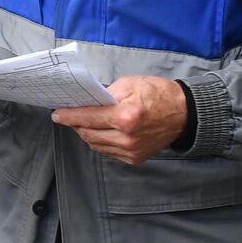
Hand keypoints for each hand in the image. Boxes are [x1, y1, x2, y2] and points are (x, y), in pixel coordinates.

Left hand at [52, 75, 188, 163]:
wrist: (184, 114)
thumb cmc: (159, 94)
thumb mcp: (130, 84)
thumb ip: (106, 94)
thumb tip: (87, 103)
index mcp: (125, 117)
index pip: (88, 118)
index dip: (69, 116)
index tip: (57, 114)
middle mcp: (127, 138)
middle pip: (88, 134)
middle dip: (76, 124)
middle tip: (69, 116)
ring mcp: (131, 151)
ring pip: (96, 145)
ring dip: (87, 133)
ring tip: (85, 122)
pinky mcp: (135, 159)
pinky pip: (108, 151)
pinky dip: (101, 141)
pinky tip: (101, 131)